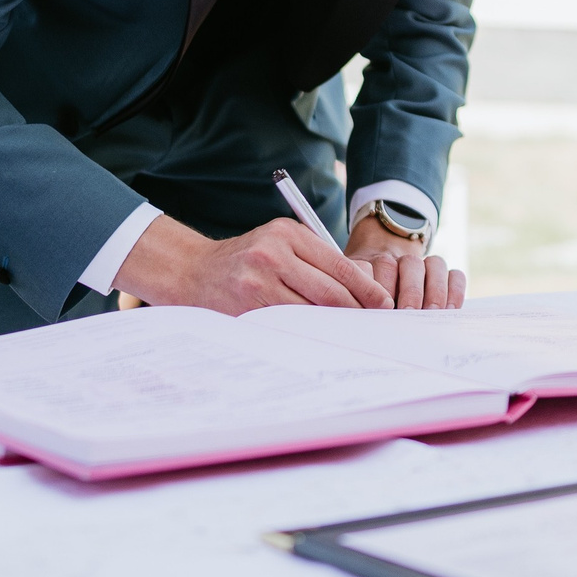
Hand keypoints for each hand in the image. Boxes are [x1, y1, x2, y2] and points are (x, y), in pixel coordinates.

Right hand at [113, 215, 392, 314]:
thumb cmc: (246, 258)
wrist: (192, 271)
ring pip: (311, 313)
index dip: (366, 289)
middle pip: (330, 292)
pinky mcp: (247, 309)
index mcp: (286, 235)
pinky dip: (307, 334)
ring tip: (352, 336)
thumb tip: (363, 289)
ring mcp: (257, 284)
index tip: (384, 304)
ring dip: (334, 327)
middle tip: (376, 326)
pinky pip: (288, 327)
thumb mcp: (278, 242)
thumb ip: (315, 259)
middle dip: (356, 312)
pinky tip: (320, 341)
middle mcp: (272, 255)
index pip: (339, 265)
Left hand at [346, 215, 466, 309]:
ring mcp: (423, 267)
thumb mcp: (354, 300)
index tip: (381, 309)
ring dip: (435, 288)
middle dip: (410, 289)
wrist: (384, 284)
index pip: (377, 267)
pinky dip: (455, 289)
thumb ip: (354, 305)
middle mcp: (399, 262)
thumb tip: (354, 320)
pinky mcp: (443, 276)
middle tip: (410, 311)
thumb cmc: (365, 303)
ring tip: (433, 312)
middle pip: (408, 263)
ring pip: (434, 264)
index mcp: (371, 266)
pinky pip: (455, 274)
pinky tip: (451, 309)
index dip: (380, 286)